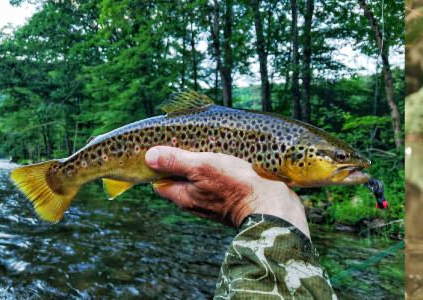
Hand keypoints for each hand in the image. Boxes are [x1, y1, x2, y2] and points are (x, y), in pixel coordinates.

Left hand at [144, 146, 309, 235]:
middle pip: (179, 180)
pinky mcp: (232, 199)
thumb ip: (175, 161)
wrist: (274, 207)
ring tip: (210, 146)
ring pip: (200, 181)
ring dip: (202, 164)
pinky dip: (218, 170)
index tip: (162, 148)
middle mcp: (196, 203)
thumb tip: (148, 156)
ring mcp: (214, 202)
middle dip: (181, 162)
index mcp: (184, 197)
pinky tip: (227, 157)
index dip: (157, 166)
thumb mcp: (202, 166)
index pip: (159, 183)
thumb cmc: (237, 186)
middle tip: (189, 142)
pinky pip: (218, 183)